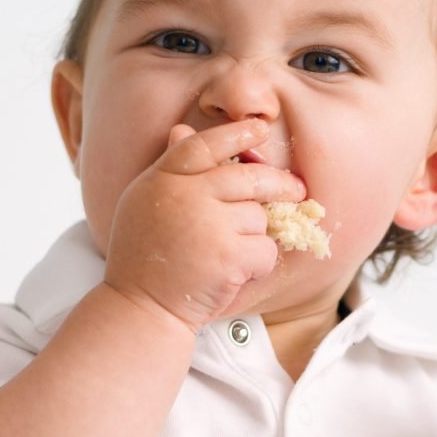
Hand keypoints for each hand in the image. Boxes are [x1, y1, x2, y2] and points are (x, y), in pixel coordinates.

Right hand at [103, 118, 305, 333]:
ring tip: (225, 257)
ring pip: (258, 216)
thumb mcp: (144, 204)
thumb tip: (182, 130)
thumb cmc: (143, 259)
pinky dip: (258, 265)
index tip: (260, 128)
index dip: (235, 134)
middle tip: (296, 189)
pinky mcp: (229, 254)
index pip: (204, 145)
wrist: (140, 308)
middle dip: (279, 183)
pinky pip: (265, 249)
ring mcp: (208, 223)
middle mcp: (186, 195)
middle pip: (247, 176)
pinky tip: (234, 275)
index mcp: (163, 179)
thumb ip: (169, 170)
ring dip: (253, 237)